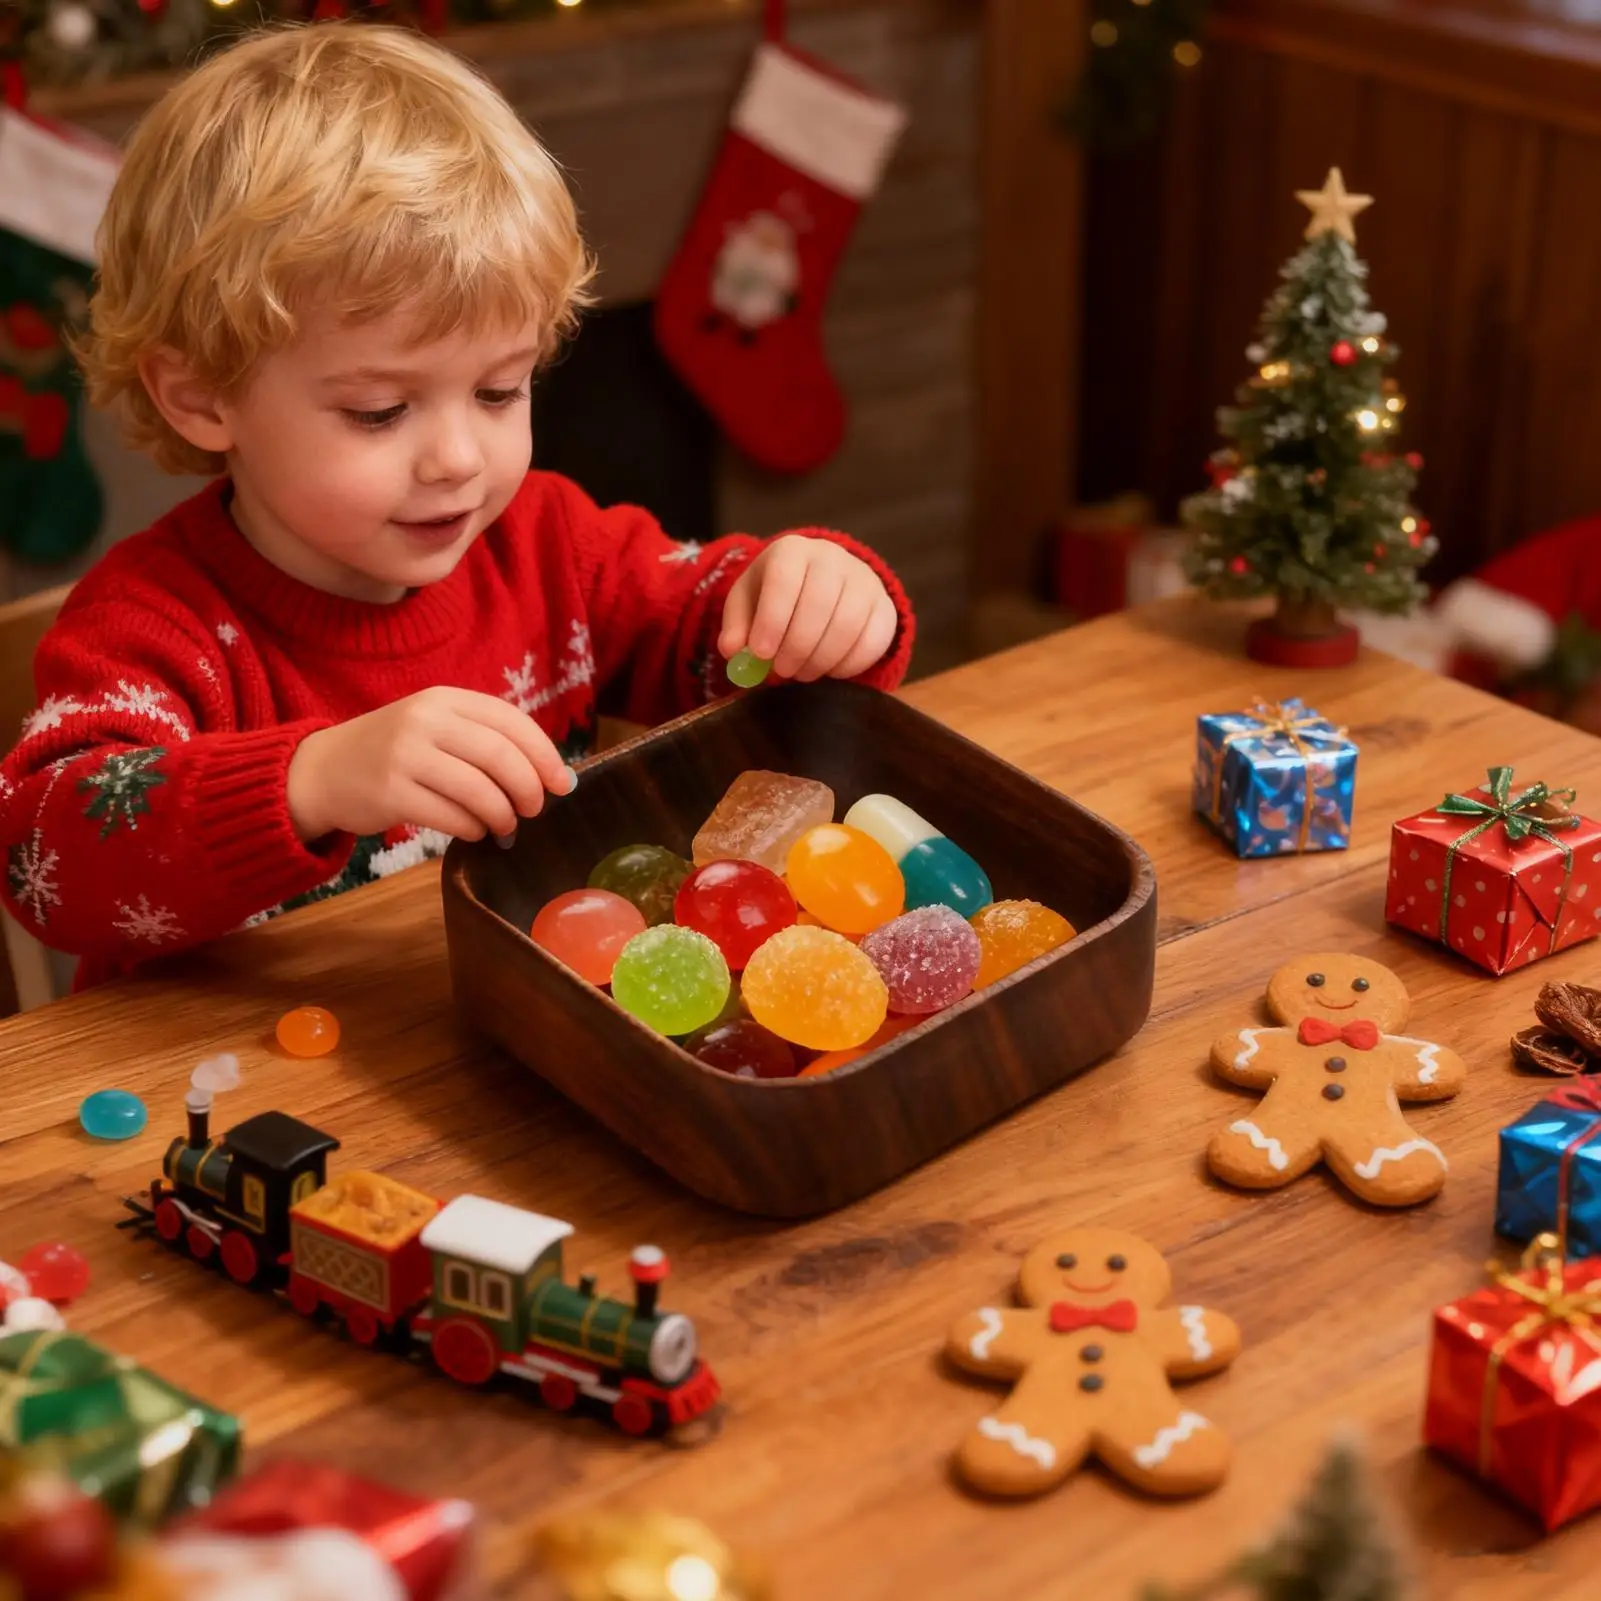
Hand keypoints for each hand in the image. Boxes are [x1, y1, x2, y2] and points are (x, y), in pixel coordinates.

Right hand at [286, 687, 575, 843]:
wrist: (321, 771)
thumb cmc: (394, 753)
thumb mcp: (435, 728)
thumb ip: (486, 742)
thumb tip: (555, 776)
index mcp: (444, 699)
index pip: (510, 721)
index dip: (544, 753)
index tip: (562, 782)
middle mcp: (425, 720)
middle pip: (500, 756)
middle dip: (528, 789)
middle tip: (534, 809)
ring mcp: (405, 755)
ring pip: (479, 790)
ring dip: (502, 815)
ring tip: (503, 825)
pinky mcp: (390, 793)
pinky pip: (452, 816)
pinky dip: (474, 829)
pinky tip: (475, 830)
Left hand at [718, 535, 897, 682]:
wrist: (821, 582)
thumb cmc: (776, 594)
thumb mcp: (748, 602)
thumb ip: (736, 626)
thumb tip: (732, 650)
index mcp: (791, 550)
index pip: (784, 581)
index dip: (773, 620)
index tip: (762, 654)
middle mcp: (832, 558)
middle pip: (819, 603)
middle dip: (798, 646)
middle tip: (782, 671)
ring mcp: (863, 580)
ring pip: (848, 625)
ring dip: (821, 659)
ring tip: (802, 673)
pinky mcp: (884, 606)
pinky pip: (872, 641)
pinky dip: (849, 665)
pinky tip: (829, 671)